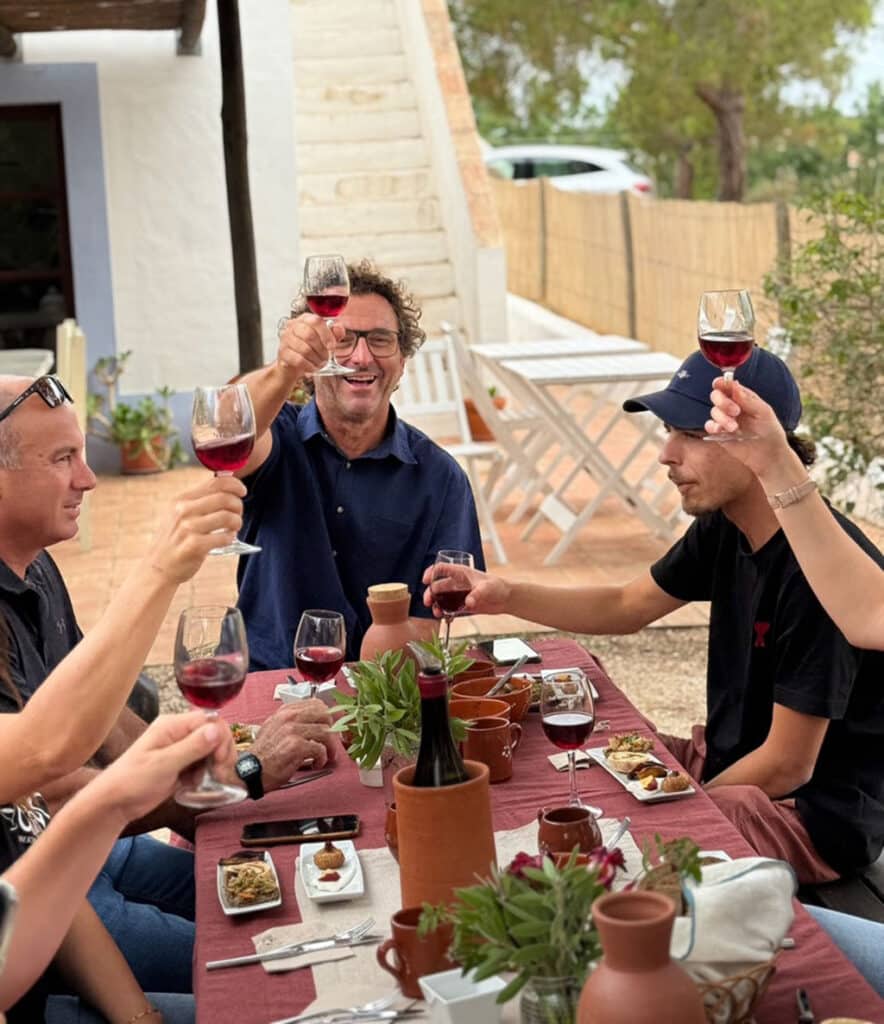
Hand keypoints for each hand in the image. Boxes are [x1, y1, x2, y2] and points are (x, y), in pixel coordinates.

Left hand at [89, 711, 235, 824]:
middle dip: (221, 753)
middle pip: (214, 734)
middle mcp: (178, 734)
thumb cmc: (131, 782)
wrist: (113, 804)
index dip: (220, 738)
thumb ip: (192, 746)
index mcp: (172, 726)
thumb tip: (217, 729)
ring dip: (214, 765)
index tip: (219, 760)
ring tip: (207, 781)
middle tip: (218, 773)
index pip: (209, 720)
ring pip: (210, 750)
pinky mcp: (180, 765)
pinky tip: (196, 785)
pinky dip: (205, 775)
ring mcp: (179, 749)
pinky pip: (202, 764)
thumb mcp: (163, 764)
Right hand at [147, 476, 245, 583]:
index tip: (242, 491)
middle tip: (238, 515)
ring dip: (237, 522)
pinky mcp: (195, 545)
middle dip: (238, 506)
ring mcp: (188, 528)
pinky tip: (225, 539)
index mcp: (181, 499)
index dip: (235, 484)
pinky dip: (230, 538)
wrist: (158, 567)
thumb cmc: (175, 539)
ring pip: (227, 517)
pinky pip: (224, 537)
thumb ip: (200, 501)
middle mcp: (183, 510)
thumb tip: (229, 488)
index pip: (215, 482)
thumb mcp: (179, 514)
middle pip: (225, 498)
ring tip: (233, 528)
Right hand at [252, 701, 337, 789]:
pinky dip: (322, 758)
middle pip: (325, 715)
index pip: (316, 704)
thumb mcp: (275, 728)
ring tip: (325, 756)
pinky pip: (320, 749)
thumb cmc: (263, 754)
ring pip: (326, 732)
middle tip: (330, 743)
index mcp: (285, 712)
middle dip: (332, 730)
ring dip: (330, 747)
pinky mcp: (296, 746)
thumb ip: (293, 722)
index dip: (326, 717)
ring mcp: (292, 730)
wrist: (250, 771)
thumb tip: (314, 722)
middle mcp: (289, 717)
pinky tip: (316, 764)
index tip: (329, 727)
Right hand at [277, 313, 346, 378]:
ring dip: (316, 359)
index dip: (327, 335)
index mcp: (305, 319)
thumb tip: (338, 329)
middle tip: (326, 358)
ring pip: (304, 349)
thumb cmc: (311, 349)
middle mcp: (293, 326)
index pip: (316, 321)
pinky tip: (312, 368)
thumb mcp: (325, 339)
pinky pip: (298, 360)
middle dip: (321, 350)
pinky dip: (308, 366)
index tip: (332, 347)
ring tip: (320, 363)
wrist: (294, 365)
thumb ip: (335, 333)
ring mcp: (285, 338)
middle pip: (309, 335)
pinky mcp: (282, 352)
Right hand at [421, 563, 510, 615]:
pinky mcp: (462, 606)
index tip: (426, 581)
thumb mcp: (487, 588)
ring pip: (441, 599)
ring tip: (436, 613)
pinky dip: (445, 613)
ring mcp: (459, 595)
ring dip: (436, 605)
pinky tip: (445, 617)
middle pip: (437, 585)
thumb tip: (468, 603)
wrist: (507, 599)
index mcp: (461, 573)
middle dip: (430, 593)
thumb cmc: (498, 587)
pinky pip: (449, 609)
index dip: (431, 573)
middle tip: (428, 602)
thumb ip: (477, 594)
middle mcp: (457, 583)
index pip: (441, 568)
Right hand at [705, 378, 792, 476]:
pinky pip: (709, 426)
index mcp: (744, 398)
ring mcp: (725, 420)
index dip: (722, 383)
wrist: (768, 455)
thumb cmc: (770, 431)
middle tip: (735, 411)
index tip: (719, 384)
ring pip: (713, 411)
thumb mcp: (763, 412)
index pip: (729, 386)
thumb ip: (747, 399)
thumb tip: (734, 384)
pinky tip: (721, 431)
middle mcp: (732, 407)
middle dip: (723, 402)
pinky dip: (713, 427)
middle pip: (717, 396)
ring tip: (735, 428)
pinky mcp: (720, 433)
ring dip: (722, 418)